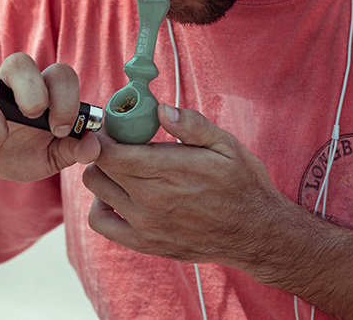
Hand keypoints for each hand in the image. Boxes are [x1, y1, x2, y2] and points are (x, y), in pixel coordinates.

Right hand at [0, 52, 100, 181]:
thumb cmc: (12, 153)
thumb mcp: (47, 158)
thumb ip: (72, 151)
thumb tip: (94, 146)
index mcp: (36, 90)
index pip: (58, 74)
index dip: (66, 98)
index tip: (63, 129)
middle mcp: (5, 83)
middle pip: (18, 61)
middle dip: (31, 93)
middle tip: (32, 119)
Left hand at [82, 104, 293, 266]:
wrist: (256, 232)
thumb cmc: (243, 184)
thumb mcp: (226, 145)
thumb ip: (192, 125)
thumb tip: (161, 109)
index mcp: (169, 170)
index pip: (110, 152)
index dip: (101, 135)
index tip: (111, 127)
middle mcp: (151, 199)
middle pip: (99, 167)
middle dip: (104, 149)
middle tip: (121, 143)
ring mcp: (146, 224)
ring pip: (96, 191)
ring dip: (103, 173)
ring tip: (122, 166)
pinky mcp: (145, 243)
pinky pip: (101, 223)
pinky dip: (100, 206)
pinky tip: (118, 195)